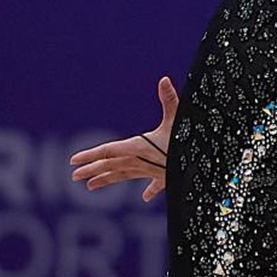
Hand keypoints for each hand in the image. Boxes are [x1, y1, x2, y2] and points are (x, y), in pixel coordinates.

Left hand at [69, 75, 178, 202]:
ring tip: (91, 186)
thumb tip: (164, 79)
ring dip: (108, 179)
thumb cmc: (188, 142)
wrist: (203, 168)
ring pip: (125, 176)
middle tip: (73, 176)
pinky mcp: (167, 177)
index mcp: (139, 147)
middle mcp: (141, 161)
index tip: (73, 161)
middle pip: (111, 166)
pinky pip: (154, 185)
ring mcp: (151, 171)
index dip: (90, 154)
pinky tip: (144, 197)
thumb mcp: (178, 118)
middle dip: (92, 170)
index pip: (108, 150)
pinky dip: (149, 190)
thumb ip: (169, 99)